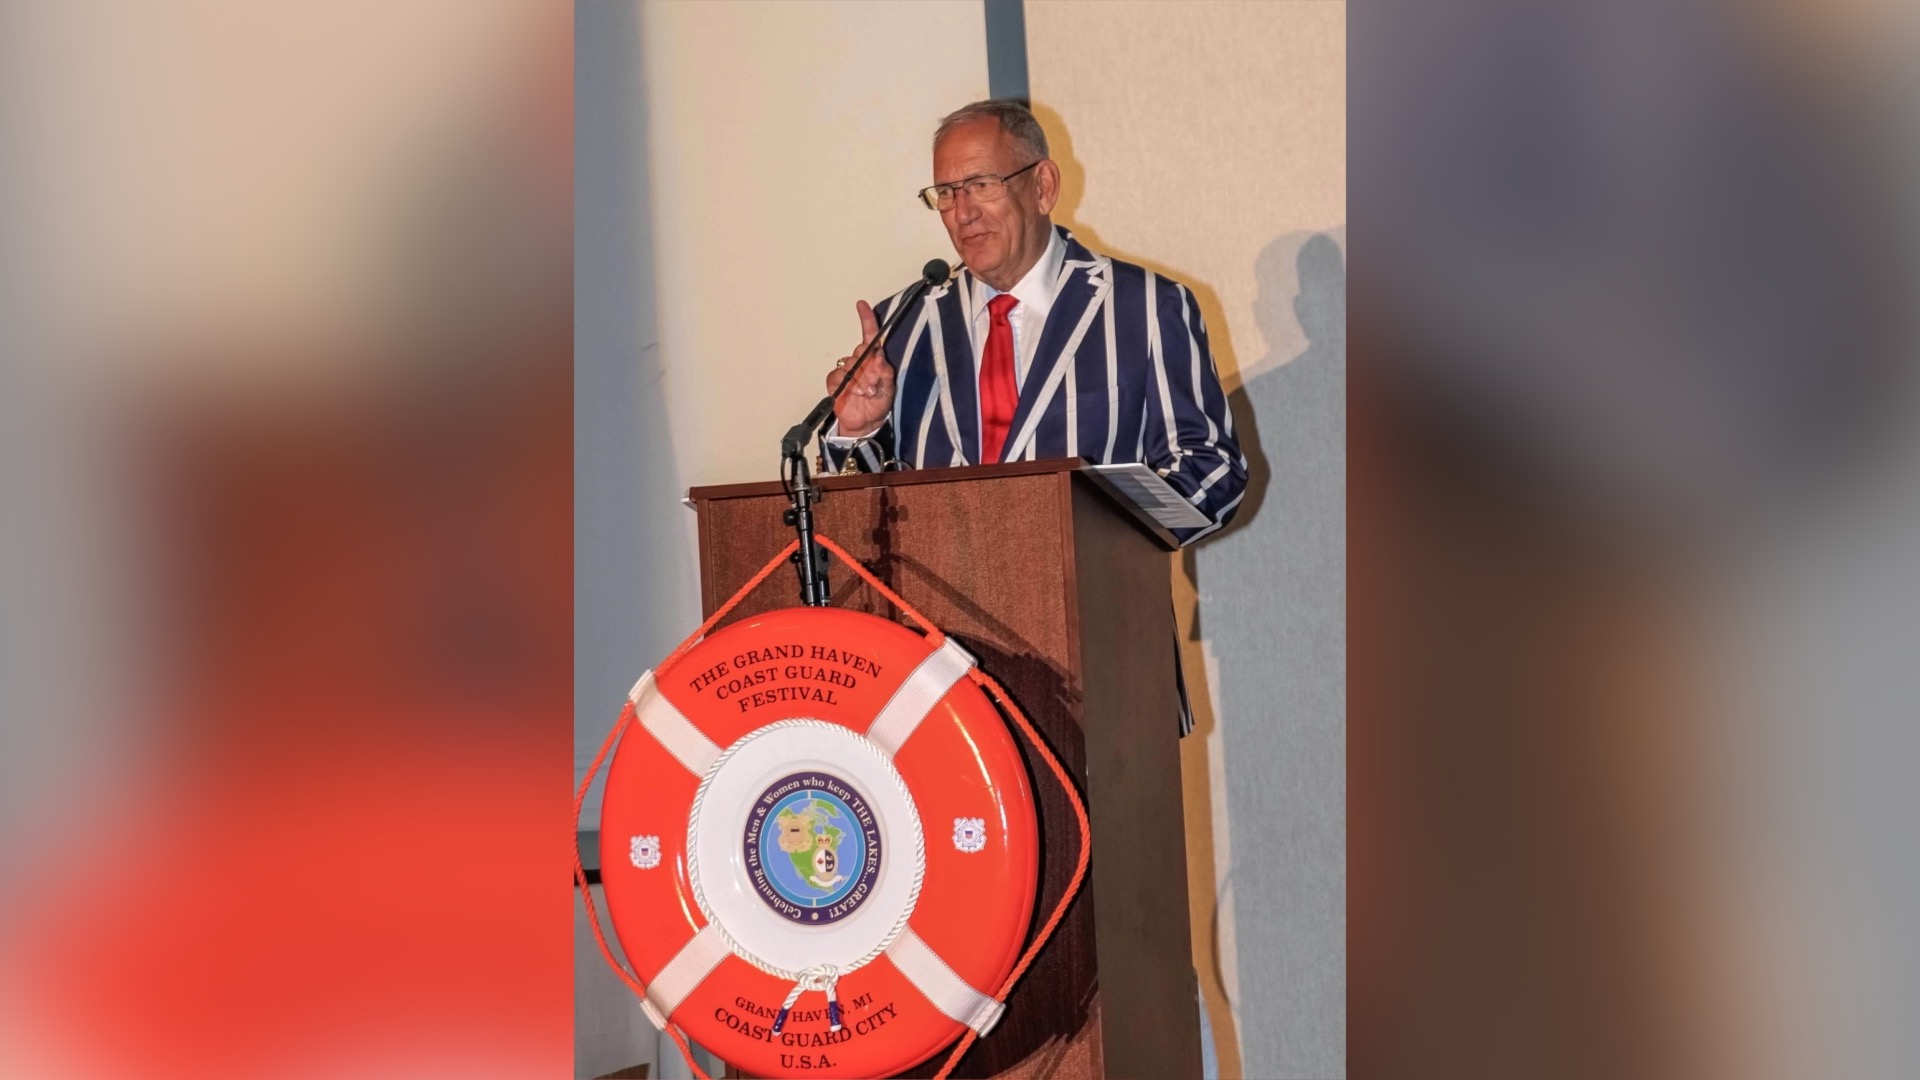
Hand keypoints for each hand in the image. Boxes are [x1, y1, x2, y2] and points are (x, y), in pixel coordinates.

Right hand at [825, 300, 894, 437]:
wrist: (865, 424)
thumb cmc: (878, 404)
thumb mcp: (888, 390)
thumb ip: (885, 374)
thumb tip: (880, 360)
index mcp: (873, 360)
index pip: (870, 336)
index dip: (866, 319)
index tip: (861, 305)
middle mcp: (860, 362)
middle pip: (861, 352)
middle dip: (870, 368)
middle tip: (876, 384)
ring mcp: (847, 371)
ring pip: (850, 365)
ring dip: (861, 379)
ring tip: (868, 392)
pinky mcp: (835, 381)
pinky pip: (837, 376)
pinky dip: (848, 384)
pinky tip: (855, 392)